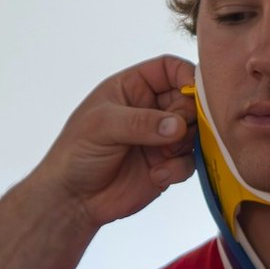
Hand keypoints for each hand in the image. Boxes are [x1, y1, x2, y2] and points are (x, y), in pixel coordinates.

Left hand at [38, 56, 198, 228]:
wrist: (74, 199)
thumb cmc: (76, 153)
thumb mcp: (103, 126)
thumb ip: (141, 122)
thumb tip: (177, 125)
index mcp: (132, 88)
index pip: (168, 69)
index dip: (186, 75)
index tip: (195, 90)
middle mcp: (151, 110)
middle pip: (189, 101)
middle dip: (188, 116)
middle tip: (174, 133)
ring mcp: (160, 139)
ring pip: (194, 132)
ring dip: (185, 144)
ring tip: (164, 156)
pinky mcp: (166, 165)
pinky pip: (189, 162)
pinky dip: (178, 169)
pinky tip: (156, 175)